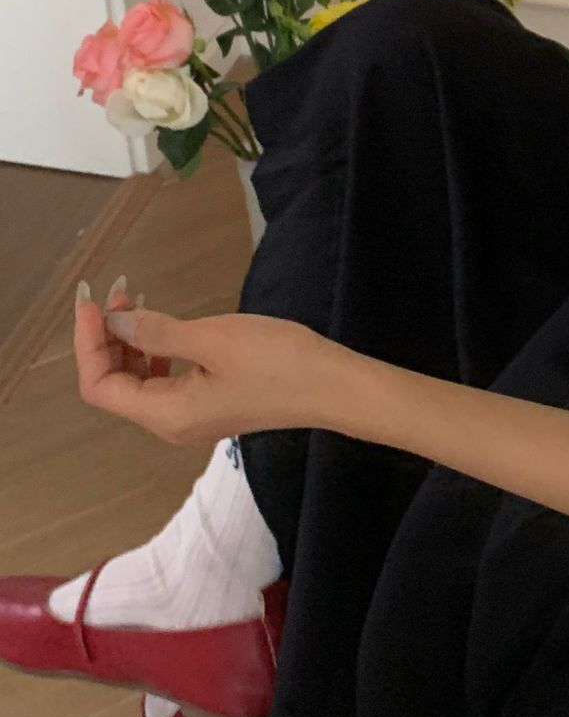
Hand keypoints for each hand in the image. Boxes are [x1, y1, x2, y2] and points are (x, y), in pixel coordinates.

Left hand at [74, 278, 346, 445]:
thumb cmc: (275, 362)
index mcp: (166, 414)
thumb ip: (158, 332)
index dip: (88, 343)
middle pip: (116, 387)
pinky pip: (164, 384)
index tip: (92, 300)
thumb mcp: (213, 338)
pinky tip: (166, 329)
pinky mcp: (211, 406)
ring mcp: (192, 418)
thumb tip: (114, 321)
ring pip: (139, 385)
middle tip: (119, 292)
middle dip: (107, 340)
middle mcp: (171, 424)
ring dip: (130, 344)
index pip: (100, 386)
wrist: (333, 386)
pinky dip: (155, 354)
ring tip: (138, 303)